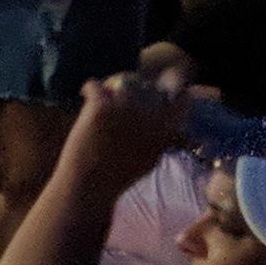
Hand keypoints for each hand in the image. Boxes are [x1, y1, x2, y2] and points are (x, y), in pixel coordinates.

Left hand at [64, 72, 188, 191]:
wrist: (91, 184)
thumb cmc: (119, 174)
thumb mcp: (153, 156)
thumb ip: (164, 136)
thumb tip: (172, 123)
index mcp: (167, 128)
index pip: (181, 95)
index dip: (169, 86)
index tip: (155, 88)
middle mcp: (151, 115)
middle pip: (147, 85)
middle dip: (134, 87)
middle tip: (117, 94)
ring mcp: (127, 108)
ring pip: (123, 80)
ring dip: (111, 85)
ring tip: (101, 96)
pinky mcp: (102, 107)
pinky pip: (95, 85)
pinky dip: (88, 88)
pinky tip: (85, 94)